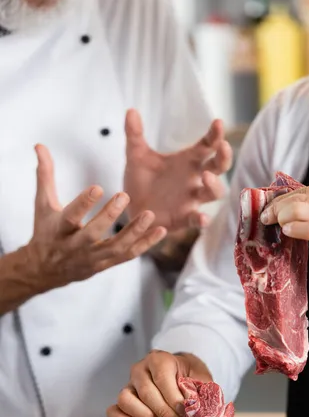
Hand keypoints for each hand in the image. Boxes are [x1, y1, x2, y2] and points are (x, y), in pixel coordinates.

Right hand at [26, 145, 166, 291]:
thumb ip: (45, 175)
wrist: (46, 270)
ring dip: (133, 232)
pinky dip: (145, 244)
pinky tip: (160, 231)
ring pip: (115, 247)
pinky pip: (128, 256)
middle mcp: (75, 247)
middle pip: (93, 234)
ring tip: (149, 214)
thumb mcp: (43, 205)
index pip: (70, 217)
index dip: (83, 203)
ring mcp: (92, 258)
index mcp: (58, 230)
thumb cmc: (46, 232)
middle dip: (109, 216)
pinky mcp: (106, 264)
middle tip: (124, 195)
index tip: (97, 187)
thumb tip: (40, 146)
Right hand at [107, 351, 211, 416]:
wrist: (183, 378)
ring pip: (126, 400)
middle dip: (164, 413)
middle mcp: (140, 368)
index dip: (175, 400)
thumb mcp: (202, 380)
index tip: (187, 413)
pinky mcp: (124, 400)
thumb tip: (195, 410)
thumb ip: (200, 392)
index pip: (162, 379)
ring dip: (146, 416)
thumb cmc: (192, 379)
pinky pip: (114, 410)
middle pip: (146, 393)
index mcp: (160, 359)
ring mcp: (129, 384)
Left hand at [124, 109, 231, 230]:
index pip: (207, 146)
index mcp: (187, 162)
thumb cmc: (140, 181)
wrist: (129, 208)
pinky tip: (202, 219)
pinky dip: (202, 220)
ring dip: (214, 185)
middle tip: (224, 146)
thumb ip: (135, 135)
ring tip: (206, 177)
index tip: (218, 122)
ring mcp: (192, 200)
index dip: (215, 135)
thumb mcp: (136, 157)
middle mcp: (194, 180)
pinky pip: (197, 219)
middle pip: (218, 167)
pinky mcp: (184, 218)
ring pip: (214, 193)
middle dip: (224, 157)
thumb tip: (130, 110)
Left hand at [260, 181, 308, 293]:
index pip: (306, 190)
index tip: (269, 207)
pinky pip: (308, 229)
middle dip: (277, 207)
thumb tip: (286, 204)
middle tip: (265, 217)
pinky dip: (293, 229)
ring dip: (281, 217)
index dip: (283, 198)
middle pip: (300, 198)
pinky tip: (286, 232)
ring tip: (275, 225)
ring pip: (300, 209)